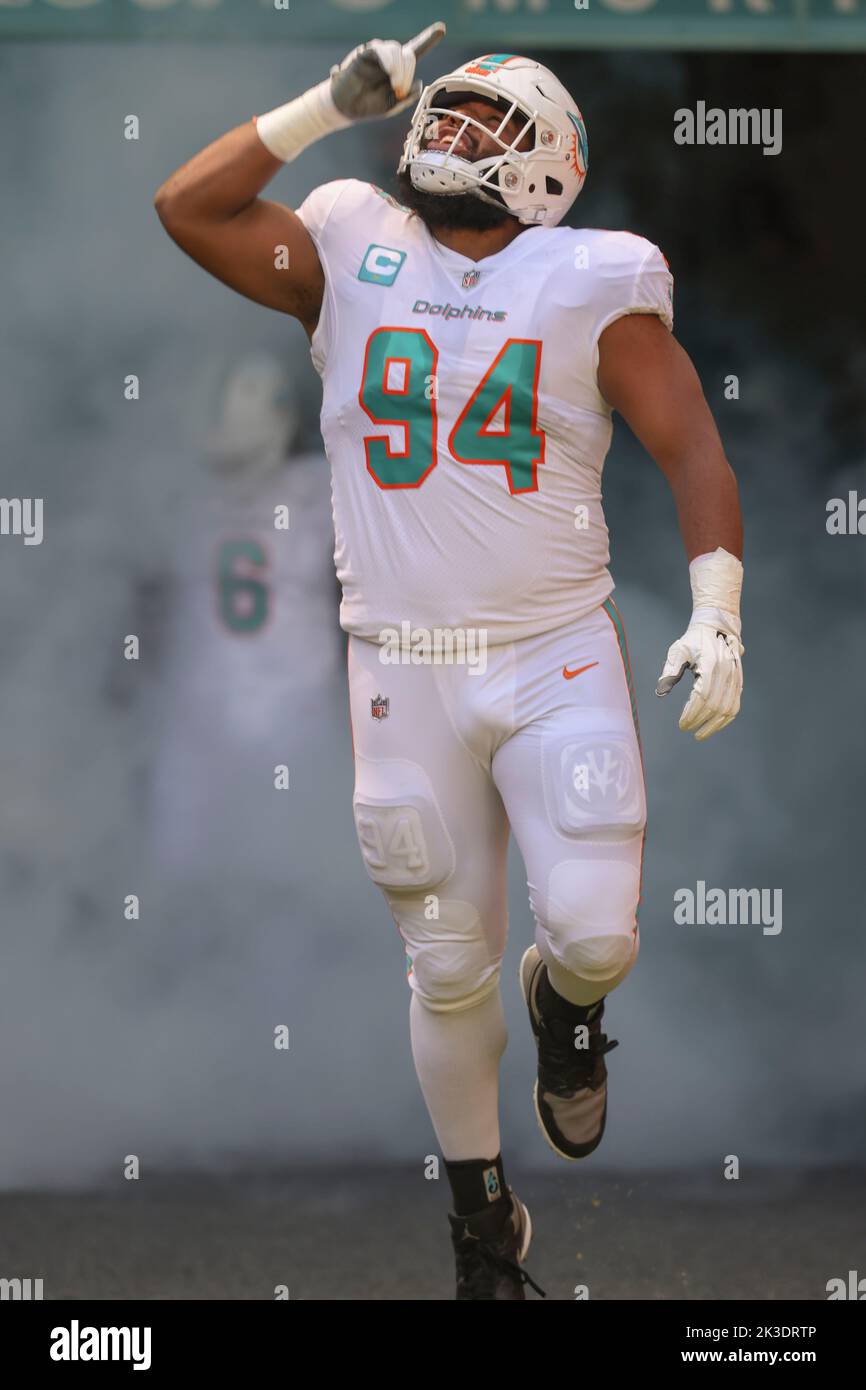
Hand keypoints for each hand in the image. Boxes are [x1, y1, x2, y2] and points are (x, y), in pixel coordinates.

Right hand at [330, 21, 445, 121]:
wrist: (345, 108)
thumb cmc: (369, 106)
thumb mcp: (392, 106)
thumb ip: (407, 97)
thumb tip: (419, 83)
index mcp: (399, 69)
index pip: (415, 50)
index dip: (428, 38)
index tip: (441, 28)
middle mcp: (390, 58)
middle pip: (408, 54)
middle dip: (408, 73)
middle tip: (400, 91)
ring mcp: (378, 54)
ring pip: (396, 50)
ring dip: (400, 69)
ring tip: (395, 86)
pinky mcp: (365, 53)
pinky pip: (381, 49)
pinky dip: (389, 61)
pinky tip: (389, 73)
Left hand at [656, 619, 743, 740]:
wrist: (717, 627)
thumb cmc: (694, 640)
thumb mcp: (678, 650)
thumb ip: (670, 671)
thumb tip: (660, 692)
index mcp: (711, 665)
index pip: (702, 697)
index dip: (692, 714)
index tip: (682, 724)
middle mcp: (726, 673)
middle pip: (715, 706)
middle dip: (700, 721)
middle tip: (687, 729)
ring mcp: (735, 678)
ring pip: (728, 709)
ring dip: (714, 725)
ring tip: (701, 734)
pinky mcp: (739, 682)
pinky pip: (735, 705)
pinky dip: (725, 719)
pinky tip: (714, 726)